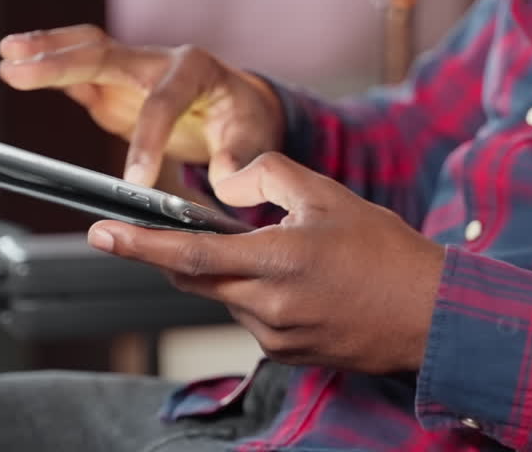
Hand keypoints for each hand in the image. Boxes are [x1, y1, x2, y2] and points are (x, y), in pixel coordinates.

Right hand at [0, 24, 282, 185]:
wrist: (239, 104)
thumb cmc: (245, 121)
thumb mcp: (254, 141)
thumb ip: (241, 161)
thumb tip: (229, 183)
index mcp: (197, 70)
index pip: (164, 103)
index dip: (147, 143)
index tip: (134, 184)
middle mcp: (160, 60)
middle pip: (108, 54)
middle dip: (62, 62)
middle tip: (19, 69)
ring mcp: (133, 67)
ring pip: (87, 51)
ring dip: (46, 51)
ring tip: (6, 54)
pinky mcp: (114, 82)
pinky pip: (79, 69)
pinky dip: (47, 66)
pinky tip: (13, 64)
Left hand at [87, 152, 447, 373]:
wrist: (431, 315)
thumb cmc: (387, 253)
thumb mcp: (329, 195)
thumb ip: (270, 176)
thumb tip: (228, 180)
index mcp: (275, 261)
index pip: (188, 252)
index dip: (138, 244)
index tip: (100, 233)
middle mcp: (268, 306)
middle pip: (196, 277)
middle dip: (178, 253)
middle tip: (177, 231)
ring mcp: (276, 336)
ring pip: (226, 296)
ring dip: (232, 271)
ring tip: (287, 254)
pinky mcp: (287, 354)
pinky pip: (252, 317)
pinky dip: (258, 293)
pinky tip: (301, 282)